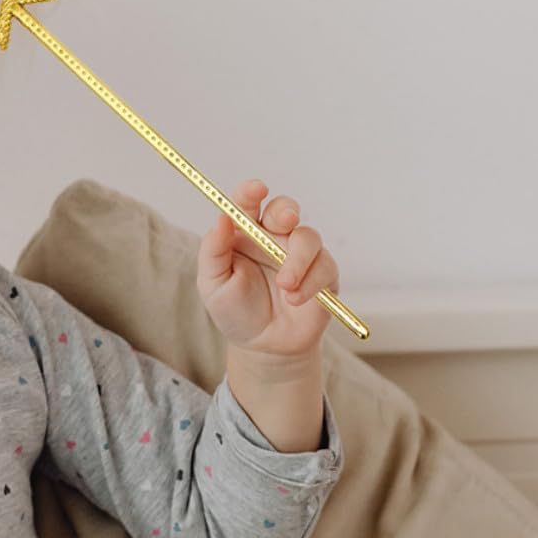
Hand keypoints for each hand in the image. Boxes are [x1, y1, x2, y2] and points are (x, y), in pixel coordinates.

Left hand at [196, 178, 340, 359]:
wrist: (263, 348)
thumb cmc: (234, 310)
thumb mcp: (213, 284)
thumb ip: (213, 251)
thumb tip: (221, 218)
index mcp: (245, 232)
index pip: (247, 202)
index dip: (251, 191)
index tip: (256, 189)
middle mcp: (273, 237)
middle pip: (285, 208)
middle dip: (287, 211)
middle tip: (285, 222)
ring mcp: (300, 254)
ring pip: (309, 237)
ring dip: (298, 260)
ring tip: (285, 286)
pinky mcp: (323, 273)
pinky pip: (325, 266)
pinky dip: (311, 282)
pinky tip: (295, 299)